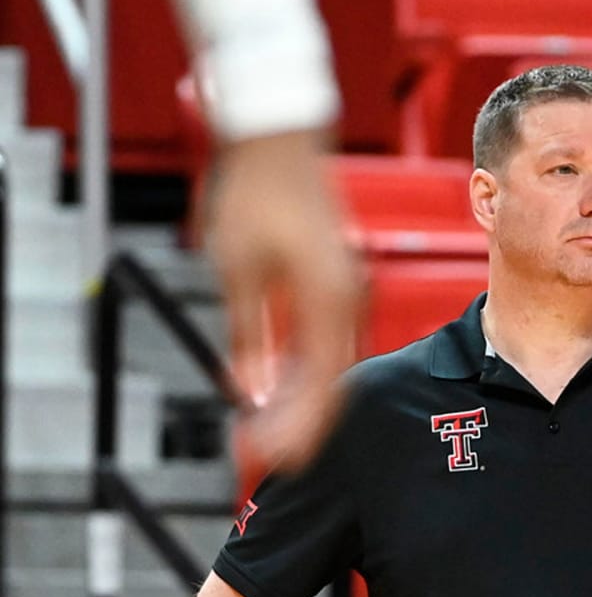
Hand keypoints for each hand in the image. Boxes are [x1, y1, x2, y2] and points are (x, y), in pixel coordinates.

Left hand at [205, 129, 362, 471]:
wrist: (278, 140)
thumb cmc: (258, 194)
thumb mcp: (238, 273)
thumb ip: (247, 339)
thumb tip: (248, 392)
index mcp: (330, 305)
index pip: (318, 389)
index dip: (294, 429)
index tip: (269, 456)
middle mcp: (349, 304)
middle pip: (331, 386)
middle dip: (300, 426)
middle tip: (268, 455)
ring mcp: (348, 295)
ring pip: (330, 368)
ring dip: (301, 402)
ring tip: (268, 427)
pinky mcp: (339, 286)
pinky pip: (329, 343)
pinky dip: (307, 372)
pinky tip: (280, 385)